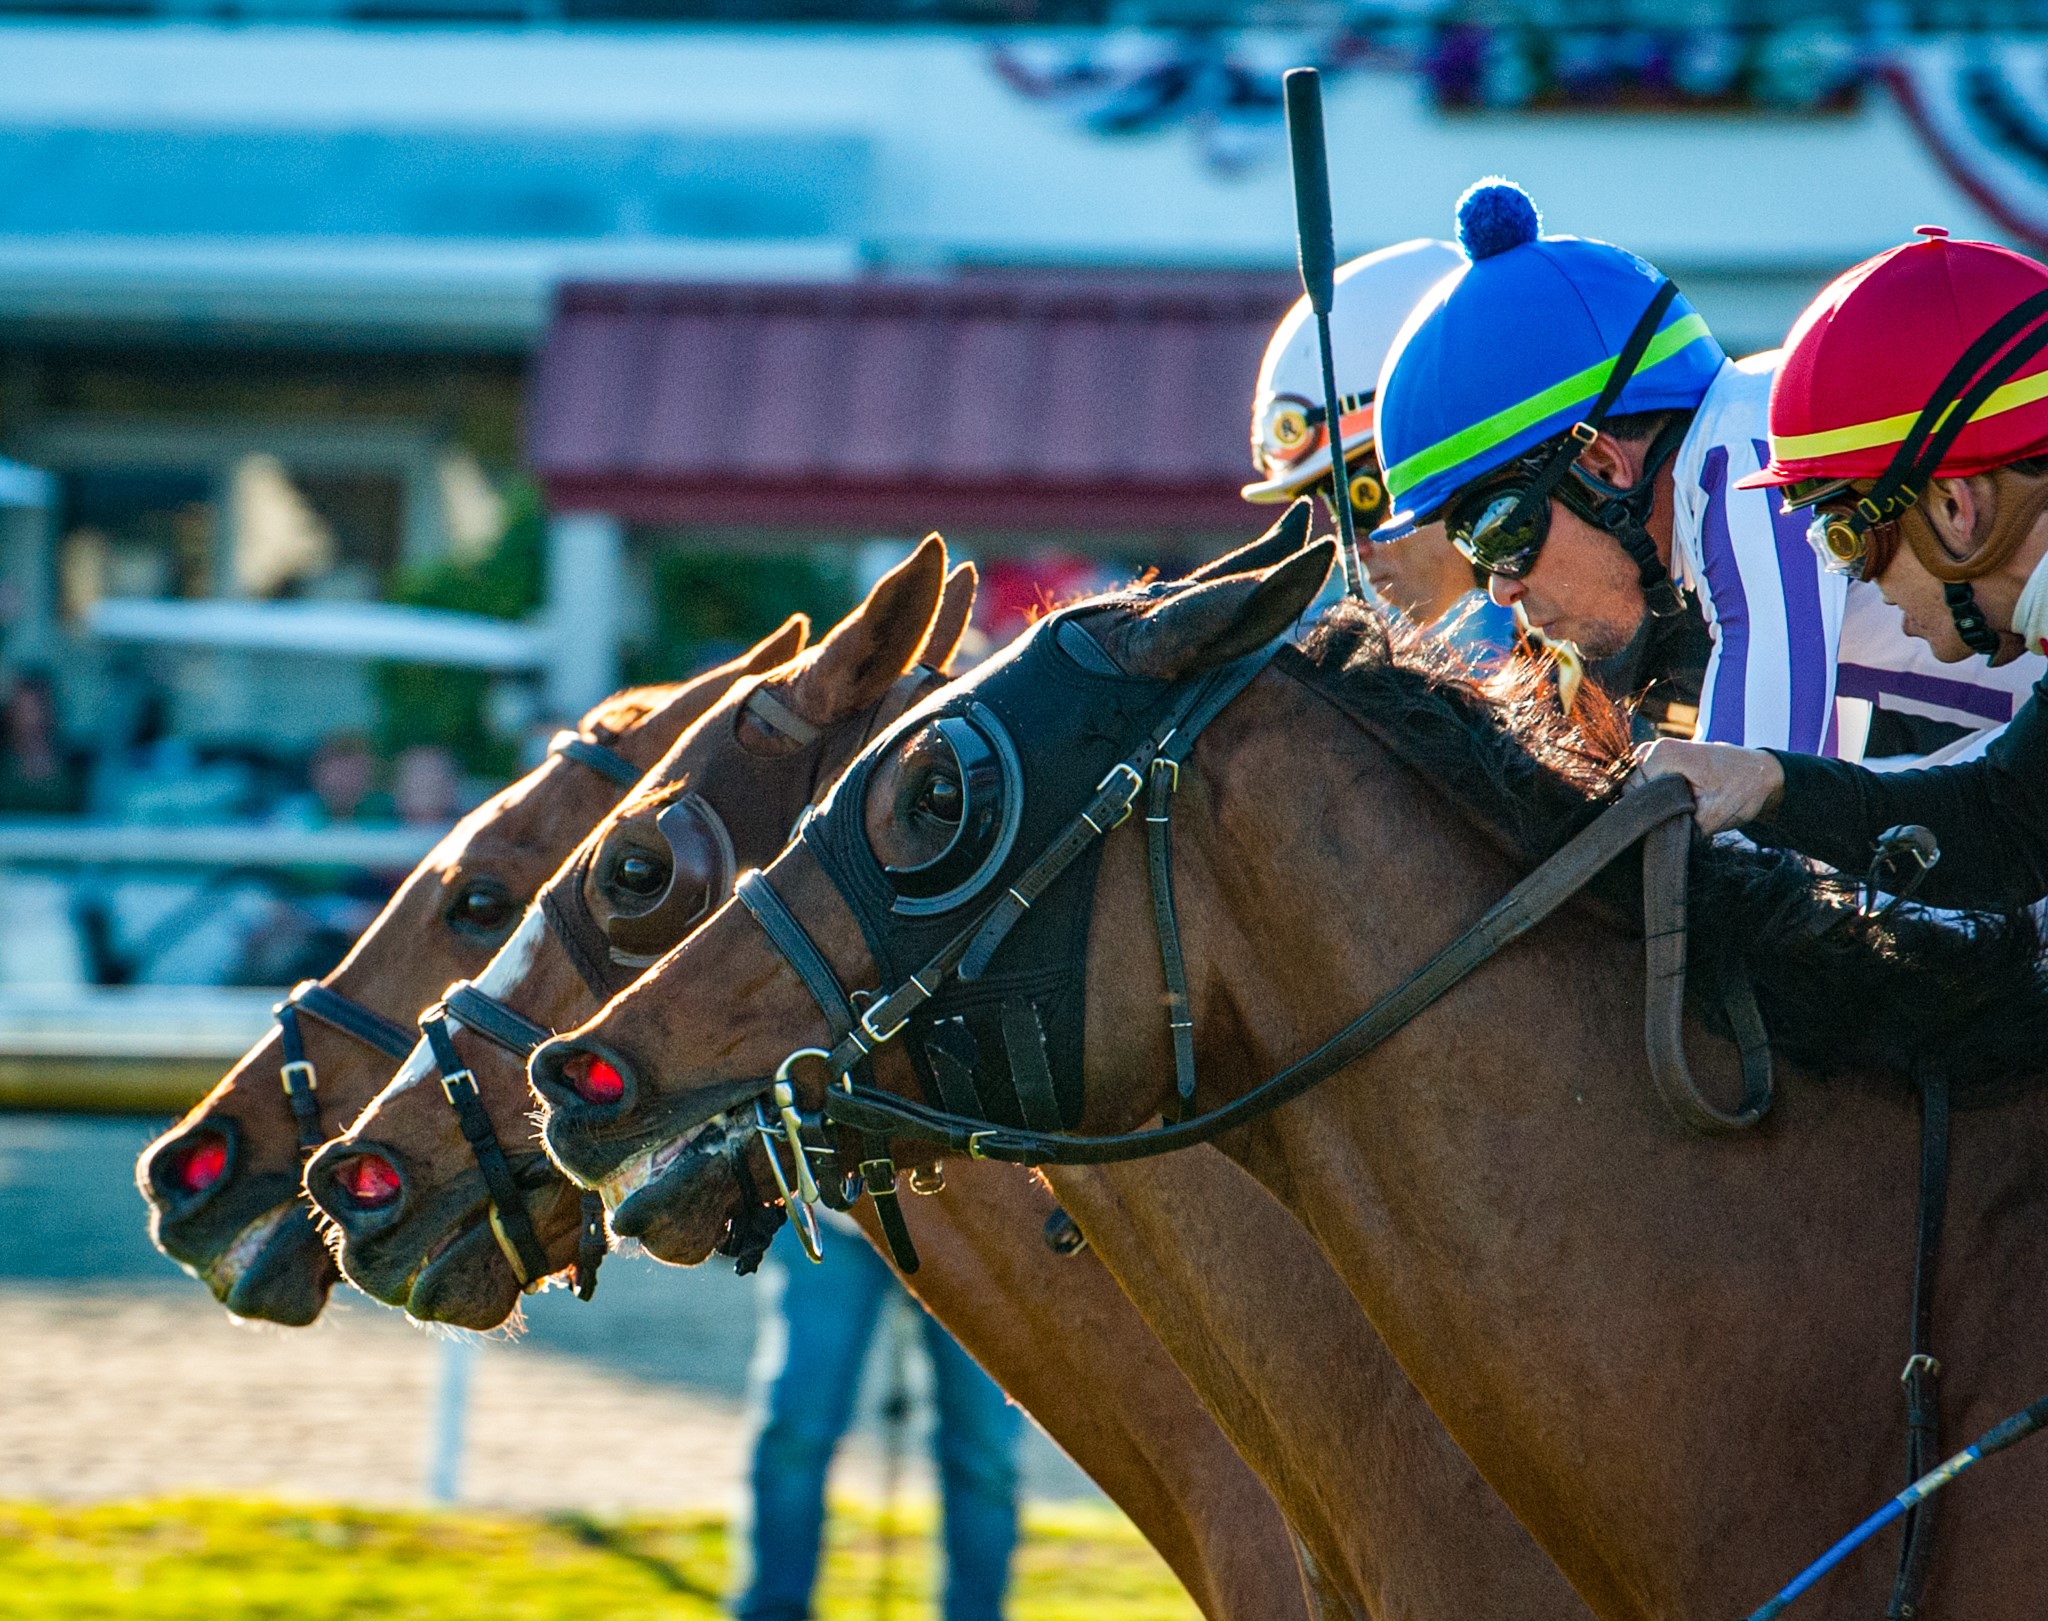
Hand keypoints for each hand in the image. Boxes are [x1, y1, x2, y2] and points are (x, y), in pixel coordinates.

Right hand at [1634, 739, 1784, 834]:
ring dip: (1655, 805)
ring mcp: (1655, 751)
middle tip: (1682, 818)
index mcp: (1663, 754)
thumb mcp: (1712, 817)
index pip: (1632, 795)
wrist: (1763, 775)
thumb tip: (1655, 845)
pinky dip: (1659, 797)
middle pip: (1632, 792)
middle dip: (1652, 811)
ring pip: (1637, 789)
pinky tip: (1680, 802)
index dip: (1647, 816)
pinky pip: (1646, 783)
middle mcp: (1653, 747)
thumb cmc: (1742, 789)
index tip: (1670, 826)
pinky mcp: (1661, 759)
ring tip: (1684, 808)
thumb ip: (1678, 830)